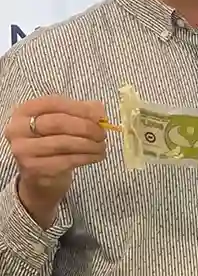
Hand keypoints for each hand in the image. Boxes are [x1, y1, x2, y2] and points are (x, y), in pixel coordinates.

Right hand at [4, 96, 106, 216]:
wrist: (41, 173)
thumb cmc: (54, 140)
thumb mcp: (65, 121)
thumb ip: (82, 110)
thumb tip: (99, 111)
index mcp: (25, 111)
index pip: (53, 103)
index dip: (80, 109)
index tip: (100, 117)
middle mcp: (18, 129)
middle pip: (58, 123)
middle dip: (87, 128)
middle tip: (102, 134)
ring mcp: (24, 150)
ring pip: (64, 143)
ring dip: (90, 144)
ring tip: (102, 146)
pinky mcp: (34, 169)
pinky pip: (67, 160)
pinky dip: (87, 157)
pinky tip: (96, 156)